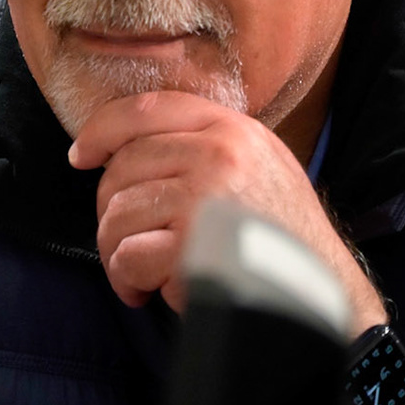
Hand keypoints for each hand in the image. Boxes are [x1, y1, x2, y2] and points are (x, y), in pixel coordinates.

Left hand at [73, 89, 384, 326]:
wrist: (325, 295)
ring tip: (145, 274)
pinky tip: (151, 292)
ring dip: (120, 253)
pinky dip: (129, 280)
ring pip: (118, 214)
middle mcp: (219, 153)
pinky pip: (128, 256)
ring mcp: (207, 196)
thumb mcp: (257, 168)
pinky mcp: (195, 245)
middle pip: (122, 169)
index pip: (147, 109)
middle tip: (130, 245)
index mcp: (232, 129)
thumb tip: (118, 153)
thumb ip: (199, 149)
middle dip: (112, 214)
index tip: (80, 156)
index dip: (103, 130)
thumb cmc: (283, 240)